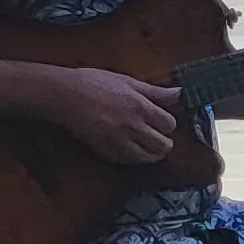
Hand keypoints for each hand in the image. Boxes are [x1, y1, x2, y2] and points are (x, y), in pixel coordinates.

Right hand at [48, 67, 182, 163]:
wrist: (65, 95)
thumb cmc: (95, 83)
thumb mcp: (128, 81)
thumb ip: (156, 91)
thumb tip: (179, 92)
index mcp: (141, 107)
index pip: (169, 124)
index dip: (168, 124)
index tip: (163, 122)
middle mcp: (132, 126)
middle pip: (162, 145)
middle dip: (165, 142)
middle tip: (161, 138)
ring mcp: (118, 140)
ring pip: (146, 157)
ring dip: (152, 154)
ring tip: (150, 148)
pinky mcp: (104, 150)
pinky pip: (126, 161)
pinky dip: (133, 158)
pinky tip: (132, 150)